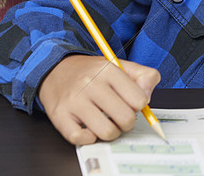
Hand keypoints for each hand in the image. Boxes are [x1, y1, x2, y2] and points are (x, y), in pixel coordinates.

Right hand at [39, 55, 160, 144]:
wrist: (56, 69)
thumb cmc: (91, 72)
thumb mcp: (120, 65)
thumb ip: (144, 76)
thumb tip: (147, 98)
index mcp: (108, 70)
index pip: (139, 99)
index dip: (139, 105)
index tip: (131, 103)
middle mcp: (90, 84)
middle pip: (125, 118)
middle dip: (127, 122)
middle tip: (121, 117)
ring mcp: (74, 101)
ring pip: (106, 132)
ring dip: (111, 132)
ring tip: (107, 122)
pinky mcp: (59, 115)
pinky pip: (81, 139)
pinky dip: (90, 138)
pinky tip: (90, 127)